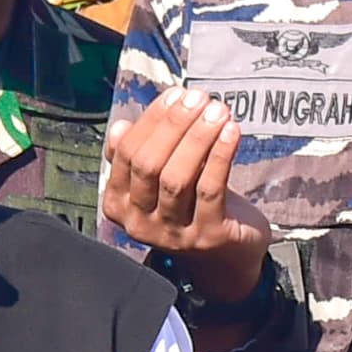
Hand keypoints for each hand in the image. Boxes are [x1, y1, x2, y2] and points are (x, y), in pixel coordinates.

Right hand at [100, 88, 270, 305]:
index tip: (177, 95)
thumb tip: (120, 126)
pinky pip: (210, 190)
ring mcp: (173, 234)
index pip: (128, 154)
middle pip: (150, 165)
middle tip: (198, 98)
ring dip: (198, 138)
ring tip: (217, 110)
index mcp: (119, 205)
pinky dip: (220, 156)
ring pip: (177, 178)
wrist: (226, 256)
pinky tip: (231, 132)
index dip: (152, 121)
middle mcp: (140, 223)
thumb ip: (141, 154)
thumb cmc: (191, 207)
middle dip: (174, 126)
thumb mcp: (159, 181)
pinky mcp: (207, 237)